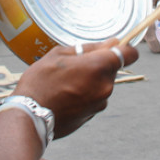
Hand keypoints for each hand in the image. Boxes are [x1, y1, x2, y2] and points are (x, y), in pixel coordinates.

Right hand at [13, 39, 135, 138]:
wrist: (30, 116)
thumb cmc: (41, 81)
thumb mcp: (59, 55)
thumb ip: (89, 48)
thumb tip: (112, 42)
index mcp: (99, 66)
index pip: (130, 54)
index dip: (125, 48)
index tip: (114, 46)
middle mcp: (105, 86)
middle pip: (111, 69)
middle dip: (97, 65)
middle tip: (73, 66)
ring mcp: (100, 103)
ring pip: (101, 84)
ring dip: (90, 81)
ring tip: (64, 83)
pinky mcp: (93, 115)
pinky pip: (94, 98)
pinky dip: (84, 95)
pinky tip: (65, 96)